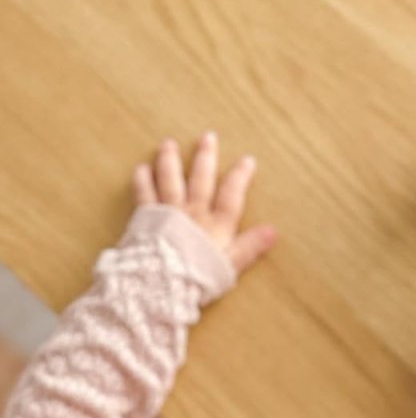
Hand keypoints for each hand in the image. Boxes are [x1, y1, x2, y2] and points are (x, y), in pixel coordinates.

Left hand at [132, 133, 275, 273]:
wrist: (164, 281)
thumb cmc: (199, 278)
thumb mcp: (230, 266)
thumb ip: (250, 247)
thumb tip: (273, 231)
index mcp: (216, 225)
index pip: (232, 195)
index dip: (240, 177)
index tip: (247, 159)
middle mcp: (194, 212)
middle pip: (201, 179)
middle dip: (205, 158)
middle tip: (208, 137)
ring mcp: (169, 212)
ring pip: (170, 180)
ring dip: (170, 161)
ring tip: (169, 144)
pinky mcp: (147, 217)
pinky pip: (144, 194)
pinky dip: (142, 180)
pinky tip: (141, 168)